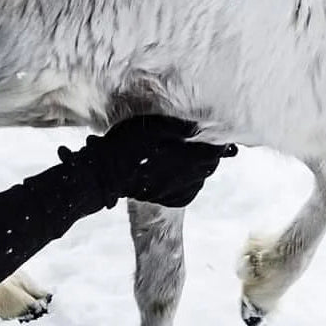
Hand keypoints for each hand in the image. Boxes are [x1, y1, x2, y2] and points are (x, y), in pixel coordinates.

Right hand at [58, 115, 235, 207]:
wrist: (105, 175)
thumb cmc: (128, 145)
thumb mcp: (154, 126)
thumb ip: (182, 127)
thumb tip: (203, 126)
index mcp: (188, 157)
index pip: (216, 150)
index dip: (220, 141)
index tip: (219, 133)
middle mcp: (188, 177)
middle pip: (211, 164)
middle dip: (211, 153)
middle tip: (207, 142)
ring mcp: (179, 190)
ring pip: (201, 178)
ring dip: (202, 166)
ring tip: (193, 155)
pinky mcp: (171, 199)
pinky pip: (189, 190)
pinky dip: (190, 180)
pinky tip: (182, 172)